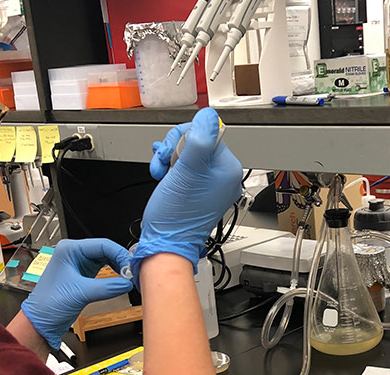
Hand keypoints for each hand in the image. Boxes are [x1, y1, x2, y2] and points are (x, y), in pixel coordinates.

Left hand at [21, 238, 133, 347]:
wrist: (41, 323)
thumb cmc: (48, 305)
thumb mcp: (80, 293)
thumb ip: (107, 287)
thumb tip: (127, 283)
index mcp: (69, 250)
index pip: (102, 244)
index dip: (119, 254)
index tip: (131, 266)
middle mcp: (74, 254)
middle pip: (106, 250)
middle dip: (121, 261)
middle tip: (133, 272)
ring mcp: (79, 264)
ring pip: (107, 260)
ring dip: (119, 267)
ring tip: (129, 277)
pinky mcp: (83, 276)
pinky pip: (104, 270)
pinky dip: (114, 275)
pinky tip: (121, 281)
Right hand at [131, 107, 242, 273]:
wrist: (165, 243)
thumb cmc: (176, 215)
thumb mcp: (187, 169)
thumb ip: (200, 139)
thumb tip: (208, 116)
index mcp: (228, 169)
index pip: (207, 132)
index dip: (183, 139)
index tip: (173, 155)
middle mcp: (223, 176)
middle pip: (196, 142)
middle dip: (173, 150)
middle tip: (164, 165)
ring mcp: (210, 185)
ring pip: (187, 153)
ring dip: (168, 159)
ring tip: (161, 173)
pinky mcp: (197, 190)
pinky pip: (184, 167)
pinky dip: (170, 167)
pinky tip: (163, 174)